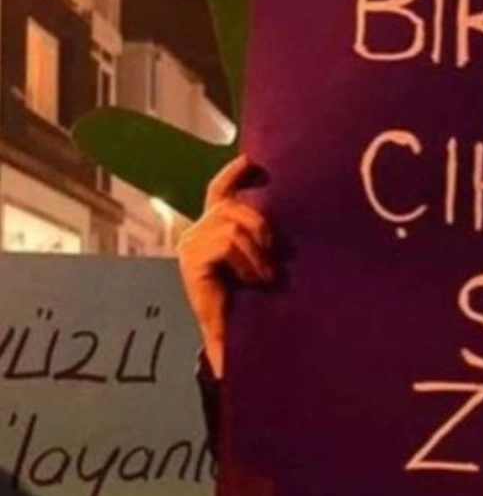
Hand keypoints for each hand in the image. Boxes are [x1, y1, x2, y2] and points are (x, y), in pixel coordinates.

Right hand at [177, 155, 272, 378]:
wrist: (232, 335)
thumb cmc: (249, 299)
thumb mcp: (258, 262)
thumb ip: (261, 236)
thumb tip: (278, 209)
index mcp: (211, 228)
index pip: (219, 190)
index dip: (234, 173)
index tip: (252, 160)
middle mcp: (196, 232)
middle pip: (235, 207)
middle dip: (262, 228)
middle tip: (274, 260)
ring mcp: (192, 244)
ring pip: (235, 227)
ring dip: (257, 253)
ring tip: (264, 277)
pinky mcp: (192, 259)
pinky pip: (227, 244)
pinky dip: (247, 262)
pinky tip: (252, 280)